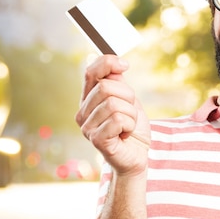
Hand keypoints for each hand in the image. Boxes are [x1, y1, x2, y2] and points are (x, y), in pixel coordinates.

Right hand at [75, 55, 149, 175]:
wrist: (136, 156)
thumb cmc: (131, 129)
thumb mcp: (127, 100)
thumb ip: (118, 82)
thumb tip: (115, 62)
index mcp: (88, 100)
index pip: (91, 72)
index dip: (108, 63)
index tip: (125, 65)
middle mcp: (82, 113)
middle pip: (106, 87)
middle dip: (128, 97)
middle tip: (130, 114)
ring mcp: (87, 127)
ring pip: (114, 104)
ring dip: (131, 115)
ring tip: (127, 127)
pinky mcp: (96, 140)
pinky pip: (118, 120)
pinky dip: (129, 126)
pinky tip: (125, 135)